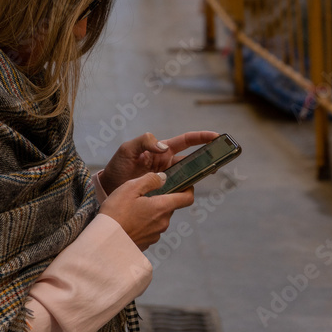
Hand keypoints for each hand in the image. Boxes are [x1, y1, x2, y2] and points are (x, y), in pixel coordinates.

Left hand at [99, 130, 219, 195]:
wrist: (109, 189)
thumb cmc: (118, 166)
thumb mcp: (128, 149)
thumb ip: (144, 142)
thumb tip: (164, 148)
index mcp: (162, 150)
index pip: (186, 141)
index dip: (201, 138)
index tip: (217, 136)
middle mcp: (168, 164)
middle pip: (194, 160)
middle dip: (208, 158)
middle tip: (222, 159)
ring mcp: (168, 179)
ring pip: (190, 177)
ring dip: (200, 177)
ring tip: (211, 174)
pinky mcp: (165, 193)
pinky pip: (180, 193)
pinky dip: (186, 194)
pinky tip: (188, 194)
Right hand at [99, 172, 194, 250]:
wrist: (105, 242)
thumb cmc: (116, 212)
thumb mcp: (130, 188)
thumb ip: (150, 180)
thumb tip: (163, 178)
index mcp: (162, 207)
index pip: (187, 198)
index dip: (188, 189)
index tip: (183, 182)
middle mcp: (163, 223)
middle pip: (170, 207)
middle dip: (161, 198)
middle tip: (143, 193)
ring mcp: (155, 235)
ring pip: (159, 217)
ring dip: (151, 211)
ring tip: (132, 207)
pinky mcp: (147, 243)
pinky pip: (151, 228)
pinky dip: (144, 222)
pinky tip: (129, 220)